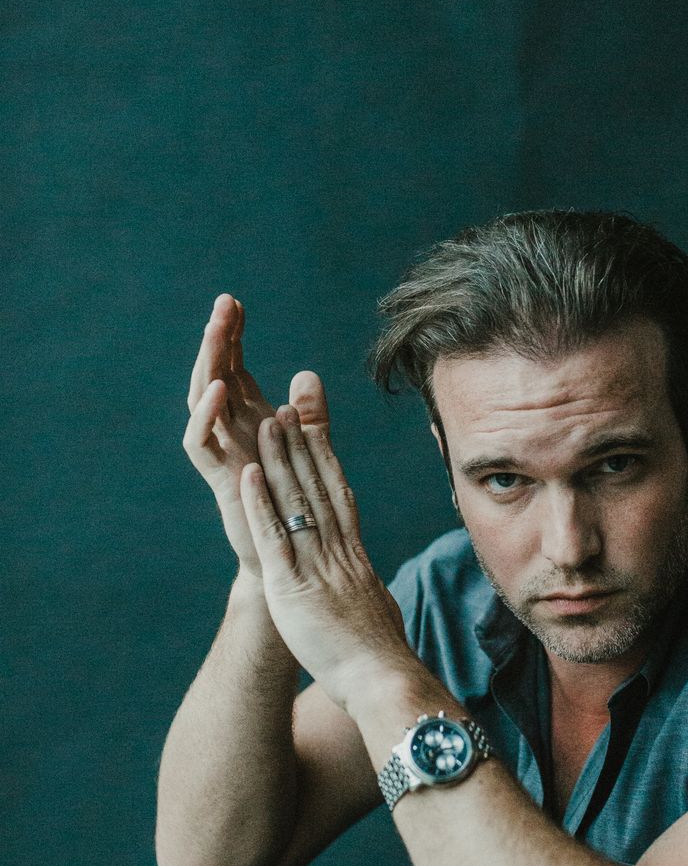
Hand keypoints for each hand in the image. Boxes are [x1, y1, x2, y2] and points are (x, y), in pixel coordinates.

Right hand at [182, 294, 330, 579]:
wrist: (289, 563)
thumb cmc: (295, 507)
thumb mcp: (306, 452)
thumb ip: (309, 415)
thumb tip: (307, 373)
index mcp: (248, 421)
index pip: (234, 367)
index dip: (233, 336)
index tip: (236, 302)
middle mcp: (230, 433)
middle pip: (215, 374)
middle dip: (218, 340)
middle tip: (223, 304)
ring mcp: (221, 454)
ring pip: (203, 400)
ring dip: (209, 365)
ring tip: (217, 332)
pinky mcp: (219, 479)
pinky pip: (201, 443)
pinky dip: (206, 415)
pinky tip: (220, 389)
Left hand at [238, 399, 411, 706]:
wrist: (382, 678)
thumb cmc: (383, 657)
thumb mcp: (378, 615)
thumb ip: (372, 598)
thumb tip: (379, 599)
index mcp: (355, 558)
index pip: (339, 497)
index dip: (325, 460)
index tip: (315, 432)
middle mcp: (337, 552)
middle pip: (318, 488)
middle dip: (303, 445)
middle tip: (290, 407)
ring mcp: (316, 566)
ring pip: (296, 502)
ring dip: (280, 460)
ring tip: (268, 423)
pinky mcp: (293, 586)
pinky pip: (274, 537)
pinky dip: (259, 502)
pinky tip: (248, 473)